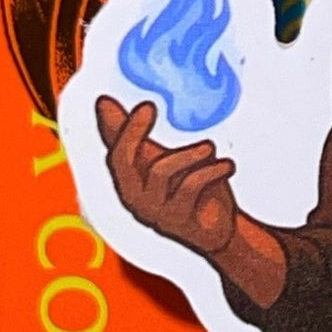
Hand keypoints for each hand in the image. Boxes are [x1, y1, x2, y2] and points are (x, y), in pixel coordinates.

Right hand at [95, 95, 238, 255]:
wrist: (219, 230)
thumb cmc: (190, 191)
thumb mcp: (163, 157)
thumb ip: (138, 137)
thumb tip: (104, 104)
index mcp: (129, 181)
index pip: (115, 153)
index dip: (121, 127)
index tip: (136, 101)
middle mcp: (135, 198)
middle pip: (122, 162)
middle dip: (132, 131)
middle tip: (148, 106)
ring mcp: (155, 212)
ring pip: (161, 171)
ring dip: (189, 153)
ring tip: (210, 146)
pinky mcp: (178, 221)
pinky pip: (191, 187)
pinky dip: (211, 171)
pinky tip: (227, 166)